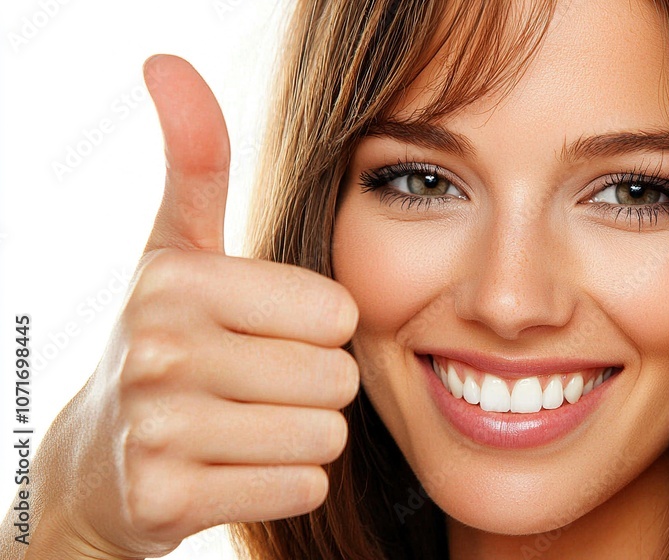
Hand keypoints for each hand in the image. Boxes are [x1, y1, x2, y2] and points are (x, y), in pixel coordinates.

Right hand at [21, 54, 358, 558]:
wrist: (99, 461)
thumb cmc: (168, 342)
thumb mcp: (177, 249)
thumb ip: (194, 162)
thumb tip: (167, 61)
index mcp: (178, 280)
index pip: (337, 313)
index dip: (319, 328)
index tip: (269, 332)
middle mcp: (159, 350)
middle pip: (336, 378)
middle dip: (315, 386)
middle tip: (260, 385)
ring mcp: (157, 431)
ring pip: (323, 436)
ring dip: (303, 436)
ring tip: (250, 423)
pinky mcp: (166, 502)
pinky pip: (301, 486)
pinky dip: (285, 481)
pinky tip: (238, 466)